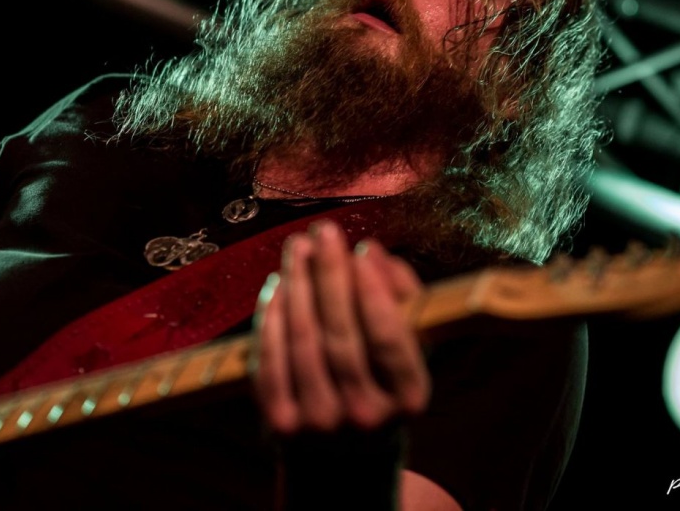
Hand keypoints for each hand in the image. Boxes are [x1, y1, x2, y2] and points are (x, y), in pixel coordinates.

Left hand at [252, 219, 429, 433]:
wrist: (344, 448)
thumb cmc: (381, 374)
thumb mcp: (407, 340)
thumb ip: (400, 294)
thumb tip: (372, 251)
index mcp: (408, 397)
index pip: (388, 339)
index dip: (373, 292)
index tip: (362, 248)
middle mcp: (366, 416)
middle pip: (341, 337)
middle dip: (330, 276)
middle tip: (324, 231)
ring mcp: (321, 423)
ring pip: (303, 343)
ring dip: (299, 287)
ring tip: (298, 247)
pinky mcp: (282, 424)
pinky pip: (271, 361)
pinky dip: (271, 319)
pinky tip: (278, 284)